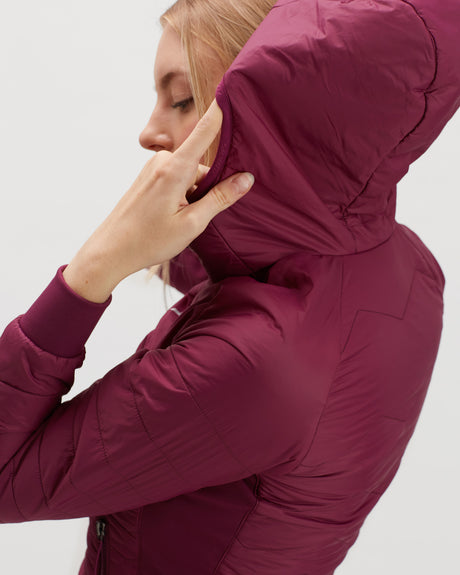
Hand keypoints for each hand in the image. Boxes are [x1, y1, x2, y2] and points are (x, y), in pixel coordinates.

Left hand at [62, 99, 254, 302]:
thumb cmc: (149, 240)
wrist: (109, 251)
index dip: (220, 111)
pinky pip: (176, 179)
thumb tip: (246, 178)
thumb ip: (220, 198)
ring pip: (189, 175)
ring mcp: (152, 169)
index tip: (230, 85)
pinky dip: (182, 196)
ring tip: (178, 222)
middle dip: (207, 188)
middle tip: (195, 218)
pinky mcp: (147, 178)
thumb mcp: (192, 223)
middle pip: (201, 166)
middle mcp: (162, 162)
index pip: (205, 132)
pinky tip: (171, 218)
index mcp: (174, 169)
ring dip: (193, 196)